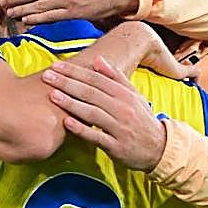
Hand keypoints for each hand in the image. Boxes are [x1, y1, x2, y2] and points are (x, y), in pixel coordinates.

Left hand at [41, 57, 166, 171]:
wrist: (160, 148)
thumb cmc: (141, 119)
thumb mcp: (134, 95)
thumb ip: (116, 77)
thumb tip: (98, 59)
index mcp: (124, 94)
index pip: (96, 79)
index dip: (76, 72)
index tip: (57, 66)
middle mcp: (122, 108)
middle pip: (91, 93)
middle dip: (68, 83)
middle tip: (47, 77)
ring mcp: (119, 128)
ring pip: (93, 113)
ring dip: (72, 103)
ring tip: (53, 95)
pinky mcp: (116, 146)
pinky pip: (97, 137)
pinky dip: (82, 129)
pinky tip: (66, 123)